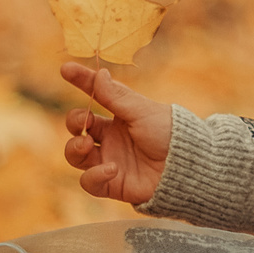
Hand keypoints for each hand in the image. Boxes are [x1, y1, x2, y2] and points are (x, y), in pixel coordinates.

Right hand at [60, 62, 173, 205]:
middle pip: (78, 127)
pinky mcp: (112, 184)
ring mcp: (109, 160)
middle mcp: (112, 138)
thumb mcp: (142, 112)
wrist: (187, 167)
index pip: (95, 95)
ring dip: (75, 147)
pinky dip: (94, 175)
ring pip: (75, 154)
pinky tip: (111, 169)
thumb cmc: (170, 135)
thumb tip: (99, 73)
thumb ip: (117, 97)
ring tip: (88, 144)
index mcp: (120, 116)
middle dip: (75, 121)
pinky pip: (89, 182)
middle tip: (86, 122)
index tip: (66, 68)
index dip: (81, 81)